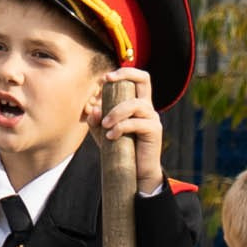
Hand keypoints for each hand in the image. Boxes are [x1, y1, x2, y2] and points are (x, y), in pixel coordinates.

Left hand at [96, 66, 164, 189]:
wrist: (135, 174)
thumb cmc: (120, 151)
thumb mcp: (104, 133)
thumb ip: (96, 121)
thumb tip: (92, 108)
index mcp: (137, 104)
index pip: (138, 79)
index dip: (124, 73)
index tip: (105, 78)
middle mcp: (147, 108)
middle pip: (144, 79)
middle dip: (125, 75)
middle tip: (105, 82)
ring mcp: (152, 118)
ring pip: (135, 104)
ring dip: (116, 112)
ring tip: (105, 125)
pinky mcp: (154, 131)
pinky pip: (136, 123)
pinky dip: (121, 127)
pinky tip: (111, 137)